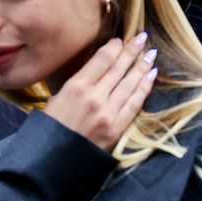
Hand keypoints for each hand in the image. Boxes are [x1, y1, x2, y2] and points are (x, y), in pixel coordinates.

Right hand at [44, 33, 157, 150]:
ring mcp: (107, 112)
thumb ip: (78, 84)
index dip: (115, 47)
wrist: (51, 162)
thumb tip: (97, 71)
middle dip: (133, 51)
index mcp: (75, 86)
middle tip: (143, 38)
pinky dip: (144, 87)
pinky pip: (134, 103)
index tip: (121, 41)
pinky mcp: (117, 128)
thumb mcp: (57, 98)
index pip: (102, 59)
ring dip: (142, 66)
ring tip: (151, 53)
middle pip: (119, 68)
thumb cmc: (49, 129)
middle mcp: (94, 96)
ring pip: (130, 83)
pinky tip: (151, 75)